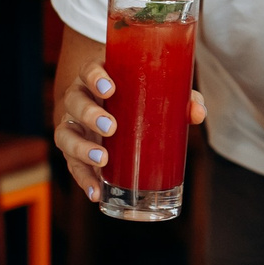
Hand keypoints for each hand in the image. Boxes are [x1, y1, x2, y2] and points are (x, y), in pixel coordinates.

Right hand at [54, 59, 206, 202]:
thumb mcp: (154, 91)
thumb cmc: (134, 96)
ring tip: (102, 159)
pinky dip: (83, 179)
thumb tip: (197, 113)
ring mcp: (73, 126)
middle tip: (111, 127)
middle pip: (75, 102)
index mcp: (96, 78)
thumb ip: (179, 98)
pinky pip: (72, 165)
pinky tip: (96, 193)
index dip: (94, 77)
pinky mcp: (74, 151)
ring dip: (81, 148)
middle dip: (90, 115)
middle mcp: (79, 99)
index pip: (88, 70)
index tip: (109, 87)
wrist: (104, 107)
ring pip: (66, 134)